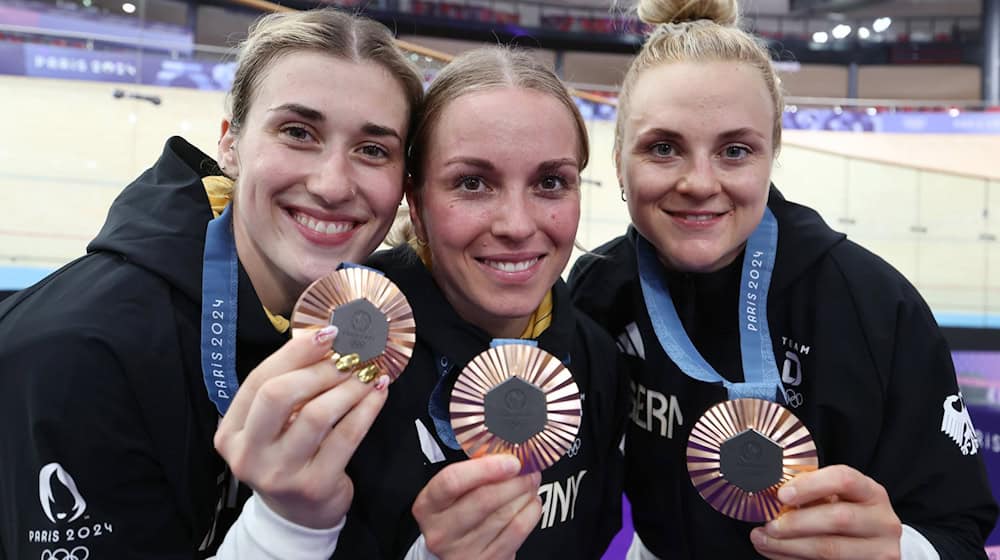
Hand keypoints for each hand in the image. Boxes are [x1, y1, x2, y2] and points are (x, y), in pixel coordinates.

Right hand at [214, 326, 389, 528]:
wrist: (299, 516)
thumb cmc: (288, 456)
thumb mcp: (274, 426)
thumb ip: (287, 387)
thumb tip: (325, 338)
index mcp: (231, 433)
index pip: (259, 381)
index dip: (295, 352)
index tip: (329, 333)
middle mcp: (248, 454)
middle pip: (279, 395)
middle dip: (319, 368)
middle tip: (350, 355)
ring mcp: (280, 474)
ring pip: (316, 415)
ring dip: (347, 387)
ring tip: (367, 373)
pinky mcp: (314, 486)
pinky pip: (346, 436)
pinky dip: (366, 408)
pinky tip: (378, 393)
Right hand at [413, 455, 542, 559]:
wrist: (452, 553)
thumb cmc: (455, 512)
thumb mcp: (452, 493)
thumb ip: (473, 473)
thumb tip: (508, 455)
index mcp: (428, 506)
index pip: (452, 481)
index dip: (485, 468)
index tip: (510, 461)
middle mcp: (442, 531)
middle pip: (484, 499)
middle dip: (514, 480)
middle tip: (528, 469)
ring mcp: (464, 551)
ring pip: (505, 515)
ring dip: (525, 494)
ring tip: (530, 482)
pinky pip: (517, 532)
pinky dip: (530, 512)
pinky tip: (531, 502)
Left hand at [750, 464, 901, 559]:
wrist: (876, 545)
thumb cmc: (852, 514)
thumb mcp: (840, 498)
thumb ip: (814, 493)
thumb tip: (775, 497)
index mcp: (872, 492)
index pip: (843, 479)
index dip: (810, 485)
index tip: (782, 494)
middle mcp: (882, 521)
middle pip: (838, 519)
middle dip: (796, 522)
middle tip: (769, 524)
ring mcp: (880, 550)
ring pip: (831, 549)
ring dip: (789, 546)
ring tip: (764, 540)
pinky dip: (794, 559)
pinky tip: (778, 553)